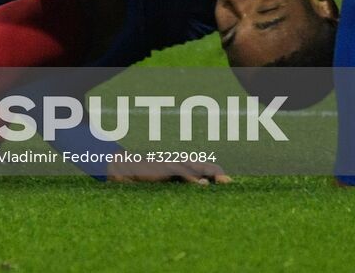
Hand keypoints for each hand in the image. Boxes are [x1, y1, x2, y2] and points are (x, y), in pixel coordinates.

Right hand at [106, 159, 231, 185]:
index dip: (216, 175)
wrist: (124, 169)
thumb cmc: (144, 179)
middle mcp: (180, 164)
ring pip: (197, 167)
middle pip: (205, 166)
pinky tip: (202, 184)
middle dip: (218, 174)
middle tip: (230, 183)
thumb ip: (179, 186)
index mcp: (182, 168)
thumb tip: (196, 190)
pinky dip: (193, 179)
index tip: (228, 184)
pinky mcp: (165, 168)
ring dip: (211, 174)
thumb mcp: (165, 185)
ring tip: (223, 181)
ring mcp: (173, 164)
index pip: (204, 169)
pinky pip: (182, 172)